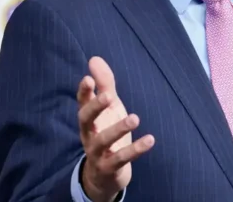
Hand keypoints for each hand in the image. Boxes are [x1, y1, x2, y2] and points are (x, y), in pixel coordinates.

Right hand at [77, 56, 154, 201]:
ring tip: (135, 118)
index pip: (82, 103)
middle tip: (108, 97)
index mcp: (88, 118)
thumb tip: (94, 58)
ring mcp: (97, 152)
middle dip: (95, 108)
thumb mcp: (108, 108)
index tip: (88, 78)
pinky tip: (150, 139)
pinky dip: (135, 150)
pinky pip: (121, 158)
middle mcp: (88, 134)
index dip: (84, 91)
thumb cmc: (106, 131)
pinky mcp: (109, 167)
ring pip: (103, 141)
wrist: (104, 174)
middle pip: (85, 120)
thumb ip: (104, 85)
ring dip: (118, 129)